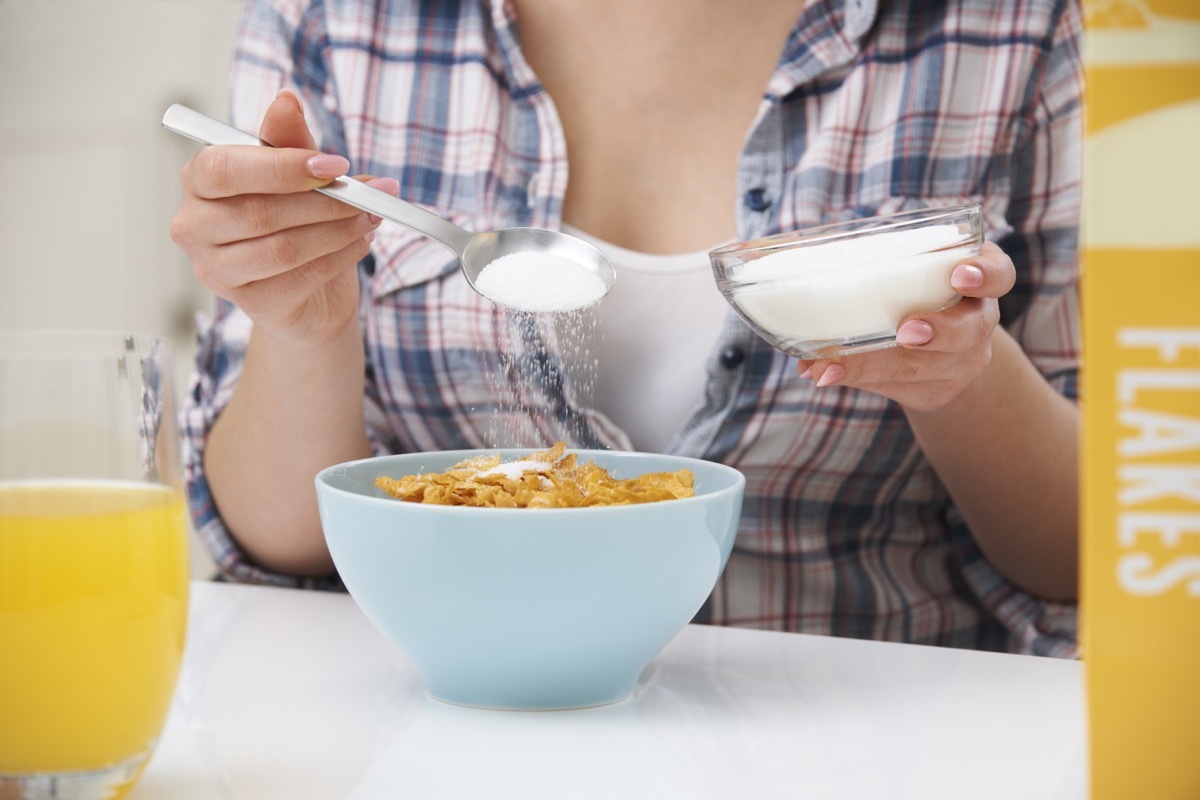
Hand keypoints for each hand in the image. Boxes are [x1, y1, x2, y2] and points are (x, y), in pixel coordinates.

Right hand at [170, 90, 396, 344]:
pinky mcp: (250, 303)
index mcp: (198, 182)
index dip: (283, 166)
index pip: (224, 168)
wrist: (312, 295)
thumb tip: (286, 100)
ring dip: (338, 229)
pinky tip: (361, 241)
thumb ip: (289, 142)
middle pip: (259, 212)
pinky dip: (341, 255)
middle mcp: (194, 227)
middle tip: (368, 194)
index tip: (336, 164)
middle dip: (324, 201)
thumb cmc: (297, 224)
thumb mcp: (299, 177)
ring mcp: (216, 271)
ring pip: (284, 247)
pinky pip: (303, 275)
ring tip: (370, 217)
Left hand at [796, 241, 1016, 411]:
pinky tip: (826, 374)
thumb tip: (756, 251)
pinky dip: (859, 378)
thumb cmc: (912, 295)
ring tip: (832, 364)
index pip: (999, 274)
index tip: (960, 275)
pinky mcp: (935, 391)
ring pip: (927, 369)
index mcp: (975, 282)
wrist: (942, 355)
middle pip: (970, 330)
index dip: (984, 274)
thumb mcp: (906, 273)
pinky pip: (900, 388)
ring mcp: (961, 362)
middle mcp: (977, 323)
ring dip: (875, 364)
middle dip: (938, 331)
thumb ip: (864, 261)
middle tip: (906, 330)